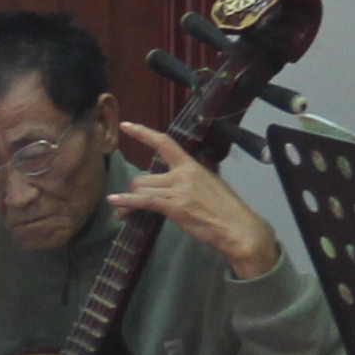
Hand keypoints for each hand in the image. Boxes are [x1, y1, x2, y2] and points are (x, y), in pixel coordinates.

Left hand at [103, 121, 278, 279]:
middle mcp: (182, 174)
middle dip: (134, 192)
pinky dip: (126, 202)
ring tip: (123, 214)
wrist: (238, 228)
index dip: (143, 133)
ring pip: (141, 188)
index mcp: (191, 166)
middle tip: (130, 205)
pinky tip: (115, 203)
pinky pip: (143, 200)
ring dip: (129, 202)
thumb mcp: (212, 184)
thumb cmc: (228, 210)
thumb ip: (195, 178)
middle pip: (144, 176)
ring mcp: (178, 189)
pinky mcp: (174, 206)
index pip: (164, 142)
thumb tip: (187, 177)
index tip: (126, 126)